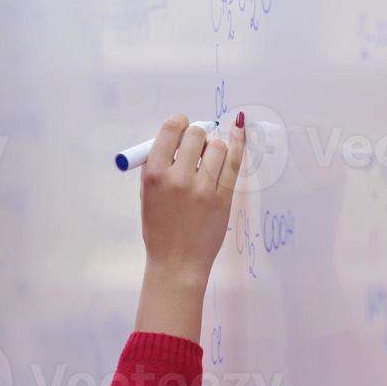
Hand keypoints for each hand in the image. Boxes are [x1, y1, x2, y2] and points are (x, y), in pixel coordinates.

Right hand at [139, 113, 245, 282]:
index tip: (182, 126)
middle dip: (196, 135)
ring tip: (208, 160)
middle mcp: (178, 178)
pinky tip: (239, 128)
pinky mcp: (223, 198)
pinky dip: (237, 142)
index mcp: (154, 174)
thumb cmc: (159, 228)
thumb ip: (156, 165)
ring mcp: (203, 188)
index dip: (178, 123)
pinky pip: (234, 162)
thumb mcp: (146, 195)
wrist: (177, 262)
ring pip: (217, 147)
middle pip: (196, 135)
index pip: (170, 130)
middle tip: (196, 147)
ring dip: (214, 147)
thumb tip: (173, 136)